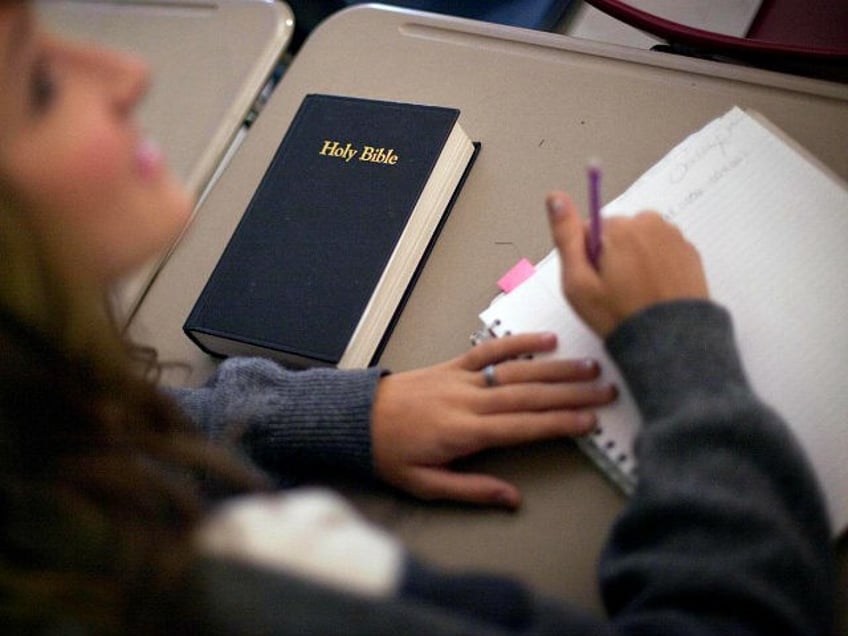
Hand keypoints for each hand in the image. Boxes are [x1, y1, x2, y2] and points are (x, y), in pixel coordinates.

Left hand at [371, 332, 615, 508]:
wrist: (356, 418)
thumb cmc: (390, 453)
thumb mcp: (425, 485)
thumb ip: (471, 490)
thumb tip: (511, 499)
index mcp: (464, 432)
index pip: (523, 426)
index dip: (559, 422)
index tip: (589, 420)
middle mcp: (468, 400)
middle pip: (529, 395)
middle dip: (571, 392)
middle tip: (606, 389)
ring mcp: (461, 378)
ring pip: (516, 370)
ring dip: (555, 367)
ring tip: (589, 365)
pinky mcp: (453, 364)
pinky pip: (489, 350)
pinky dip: (517, 342)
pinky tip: (545, 339)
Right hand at [546, 191, 708, 337]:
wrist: (669, 342)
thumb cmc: (619, 315)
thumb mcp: (578, 281)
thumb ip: (565, 235)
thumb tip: (555, 197)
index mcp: (620, 227)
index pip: (589, 230)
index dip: (587, 258)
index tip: (596, 281)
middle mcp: (650, 223)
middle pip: (617, 233)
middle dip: (612, 256)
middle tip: (614, 291)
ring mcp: (673, 236)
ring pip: (640, 241)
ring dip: (635, 260)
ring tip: (636, 293)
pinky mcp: (690, 252)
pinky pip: (662, 251)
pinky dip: (657, 266)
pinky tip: (654, 291)